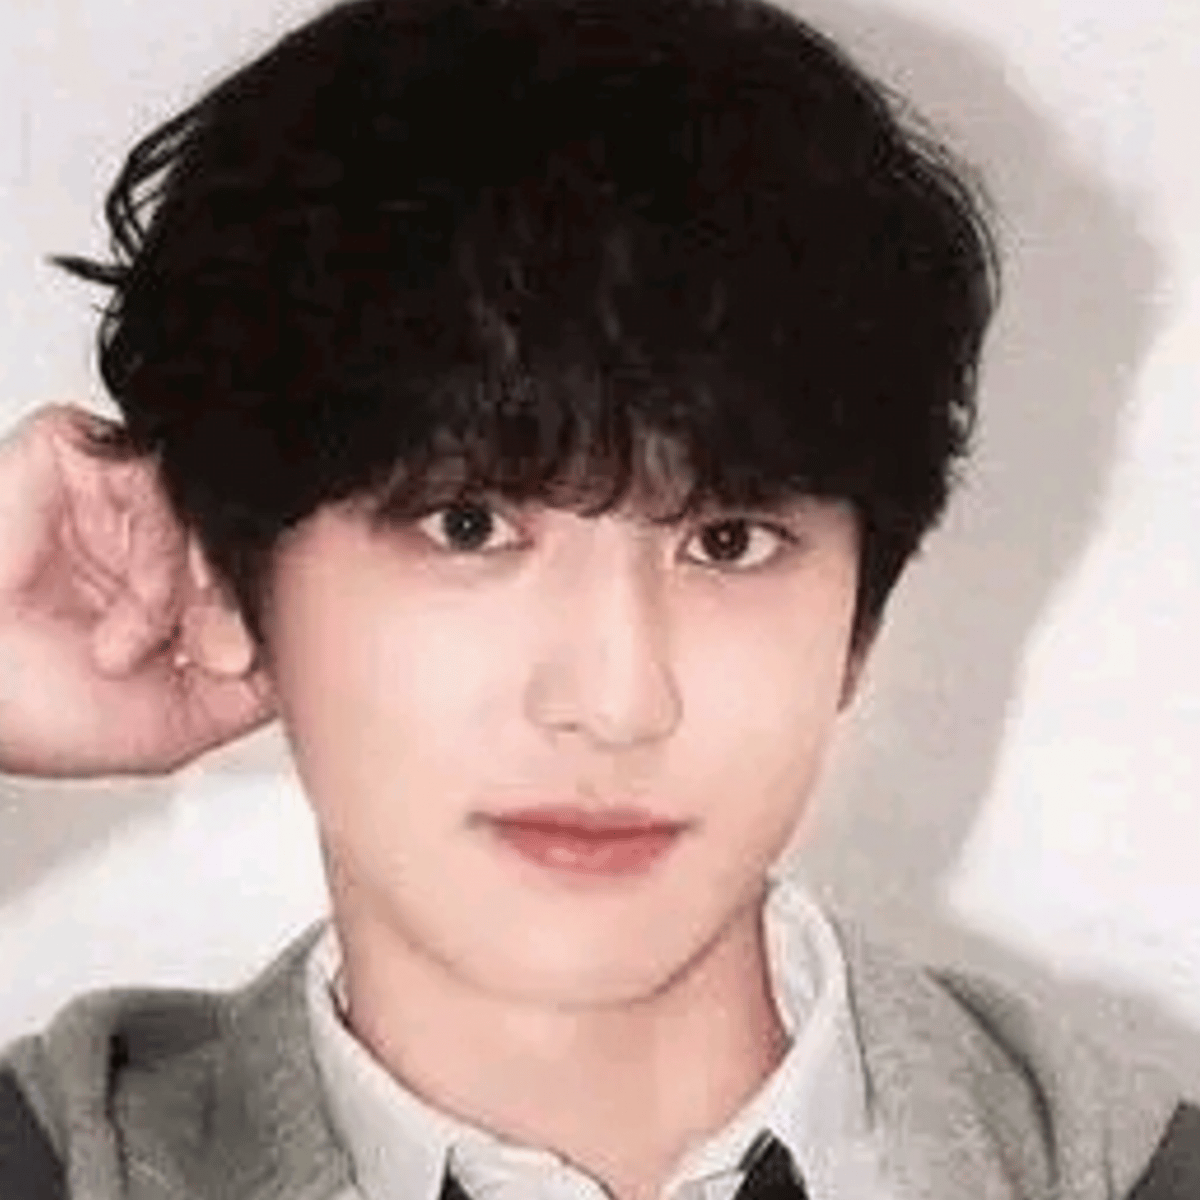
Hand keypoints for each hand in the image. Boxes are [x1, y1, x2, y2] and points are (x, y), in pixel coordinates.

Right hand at [0, 404, 276, 777]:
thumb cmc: (33, 711)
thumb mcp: (179, 718)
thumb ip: (255, 689)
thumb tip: (313, 655)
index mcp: (171, 581)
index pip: (256, 565)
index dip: (266, 612)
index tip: (251, 664)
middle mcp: (148, 530)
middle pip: (241, 535)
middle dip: (235, 608)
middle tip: (217, 658)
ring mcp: (114, 490)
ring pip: (208, 513)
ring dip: (188, 595)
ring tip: (135, 650)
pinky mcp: (74, 451)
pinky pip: (160, 482)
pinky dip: (154, 560)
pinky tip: (119, 622)